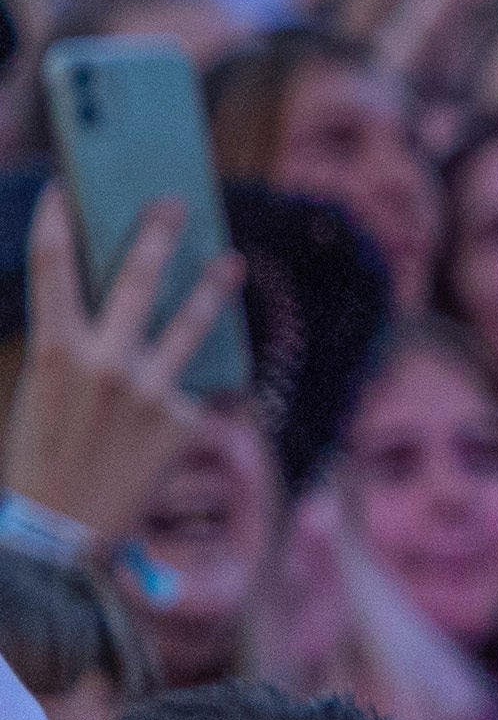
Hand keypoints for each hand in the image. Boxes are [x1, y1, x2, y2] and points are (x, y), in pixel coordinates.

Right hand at [6, 181, 242, 543]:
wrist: (60, 530)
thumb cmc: (43, 454)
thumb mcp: (43, 388)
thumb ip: (75, 344)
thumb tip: (109, 304)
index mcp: (54, 350)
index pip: (51, 267)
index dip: (56, 222)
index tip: (66, 189)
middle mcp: (106, 363)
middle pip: (136, 279)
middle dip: (157, 236)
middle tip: (176, 203)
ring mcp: (149, 390)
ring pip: (189, 324)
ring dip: (212, 288)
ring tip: (232, 262)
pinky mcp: (182, 420)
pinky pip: (189, 389)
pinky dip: (183, 390)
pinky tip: (172, 406)